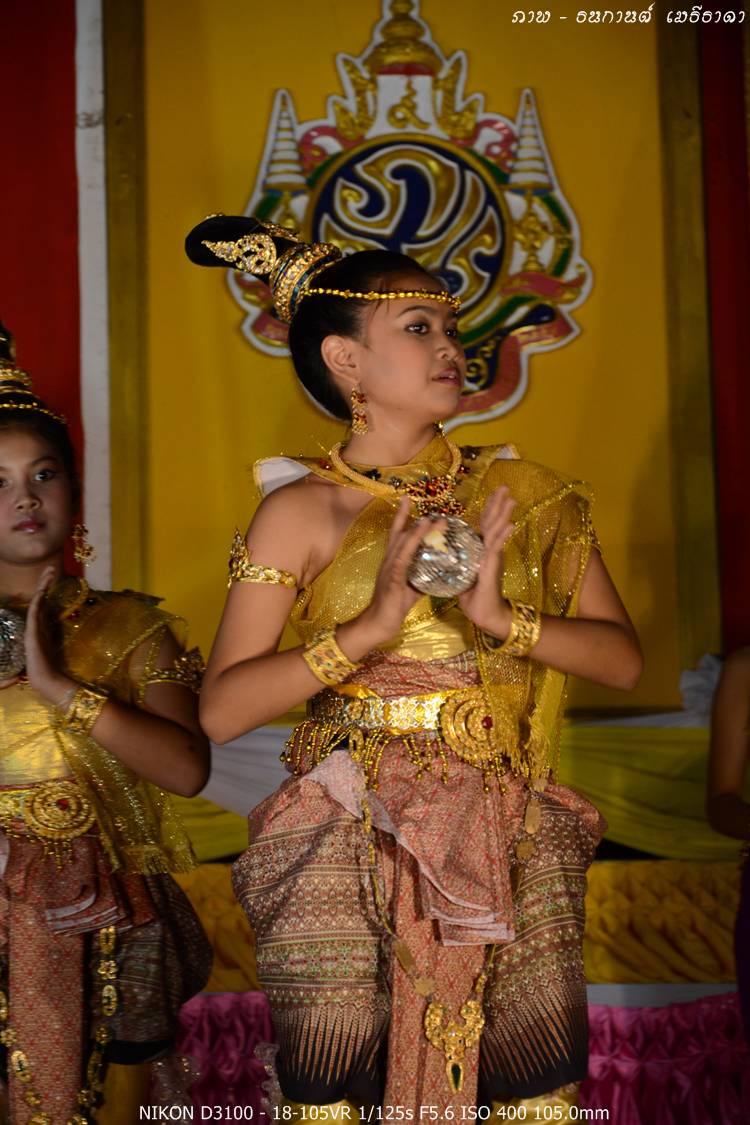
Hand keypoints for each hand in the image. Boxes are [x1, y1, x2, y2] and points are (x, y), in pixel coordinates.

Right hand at [24, 566, 75, 704]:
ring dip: (42, 588)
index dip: (47, 591)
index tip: (54, 577)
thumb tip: (70, 631)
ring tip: (48, 573)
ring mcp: (33, 631)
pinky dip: (37, 603)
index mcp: (42, 630)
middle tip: (51, 568)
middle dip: (44, 584)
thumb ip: (59, 640)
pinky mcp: (31, 637)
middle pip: (40, 600)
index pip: (44, 605)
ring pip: (37, 604)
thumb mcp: (58, 650)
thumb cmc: (53, 671)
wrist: (48, 683)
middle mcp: (36, 628)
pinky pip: (33, 616)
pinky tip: (40, 594)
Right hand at [356, 499, 436, 644]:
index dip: (402, 517)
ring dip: (418, 531)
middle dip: (410, 517)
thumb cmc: (393, 608)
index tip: (407, 500)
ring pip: (403, 544)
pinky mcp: (392, 580)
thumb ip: (422, 578)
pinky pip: (403, 560)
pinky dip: (411, 547)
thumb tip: (438, 572)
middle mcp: (389, 561)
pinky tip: (419, 540)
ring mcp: (389, 569)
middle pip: (399, 533)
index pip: (397, 535)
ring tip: (433, 519)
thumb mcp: (412, 589)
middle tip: (421, 501)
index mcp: (393, 562)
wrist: (378, 625)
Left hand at [458, 486, 516, 634]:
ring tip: (511, 499)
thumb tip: (445, 558)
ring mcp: (492, 557)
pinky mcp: (491, 566)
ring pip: (496, 531)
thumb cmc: (474, 598)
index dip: (488, 510)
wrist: (486, 615)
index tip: (493, 494)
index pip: (484, 526)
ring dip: (503, 514)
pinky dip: (502, 535)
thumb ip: (457, 565)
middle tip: (505, 487)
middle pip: (492, 522)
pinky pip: (496, 547)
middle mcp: (488, 551)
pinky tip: (510, 524)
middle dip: (498, 505)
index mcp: (481, 551)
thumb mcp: (462, 577)